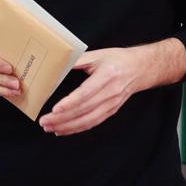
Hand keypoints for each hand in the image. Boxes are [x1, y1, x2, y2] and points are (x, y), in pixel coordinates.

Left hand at [39, 39, 185, 135]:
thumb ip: (77, 59)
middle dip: (62, 118)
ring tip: (49, 127)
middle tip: (44, 121)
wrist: (141, 69)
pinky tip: (62, 130)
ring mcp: (112, 104)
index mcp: (107, 76)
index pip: (86, 93)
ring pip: (87, 120)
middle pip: (84, 109)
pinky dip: (76, 128)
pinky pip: (92, 123)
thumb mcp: (98, 54)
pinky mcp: (111, 111)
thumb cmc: (118, 59)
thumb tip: (56, 64)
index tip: (55, 108)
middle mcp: (110, 92)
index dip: (70, 102)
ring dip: (67, 126)